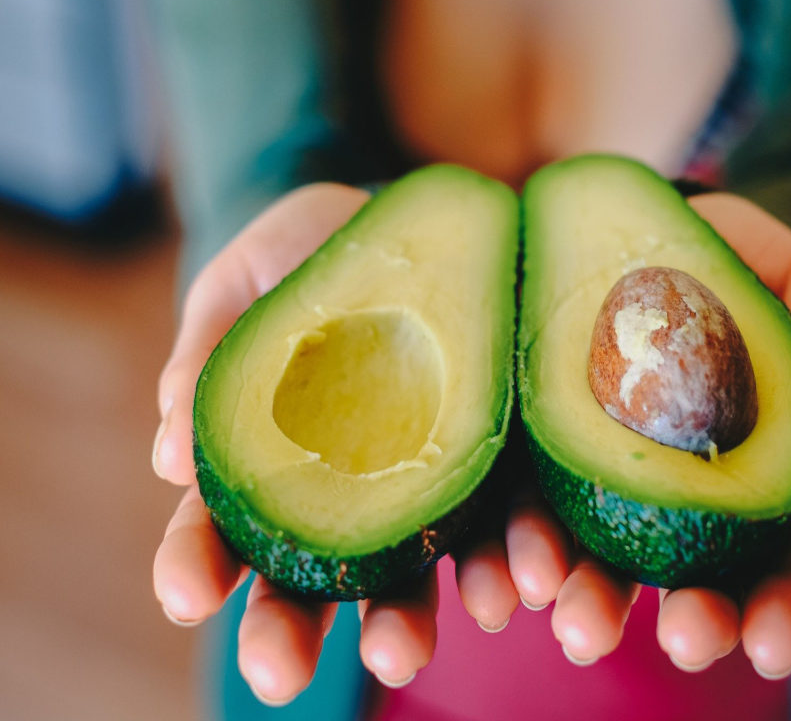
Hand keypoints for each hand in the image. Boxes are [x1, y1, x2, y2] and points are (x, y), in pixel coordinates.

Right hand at [151, 183, 561, 702]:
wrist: (410, 221)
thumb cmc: (306, 254)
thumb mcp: (241, 285)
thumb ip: (208, 358)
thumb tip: (166, 457)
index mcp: (270, 459)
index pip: (221, 525)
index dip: (195, 561)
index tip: (183, 593)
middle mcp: (347, 491)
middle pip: (311, 578)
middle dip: (291, 630)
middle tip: (276, 674)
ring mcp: (426, 483)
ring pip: (413, 572)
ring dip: (406, 621)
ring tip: (403, 653)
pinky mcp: (499, 460)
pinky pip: (509, 519)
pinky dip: (513, 559)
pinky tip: (519, 585)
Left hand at [452, 191, 790, 678]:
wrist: (642, 220)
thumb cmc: (732, 257)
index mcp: (751, 467)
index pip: (780, 555)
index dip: (782, 606)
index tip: (774, 648)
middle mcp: (673, 489)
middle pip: (687, 575)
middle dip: (689, 618)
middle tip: (685, 642)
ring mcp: (595, 472)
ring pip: (595, 555)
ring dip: (588, 597)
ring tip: (576, 623)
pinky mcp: (531, 443)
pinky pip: (515, 502)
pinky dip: (506, 548)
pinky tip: (497, 583)